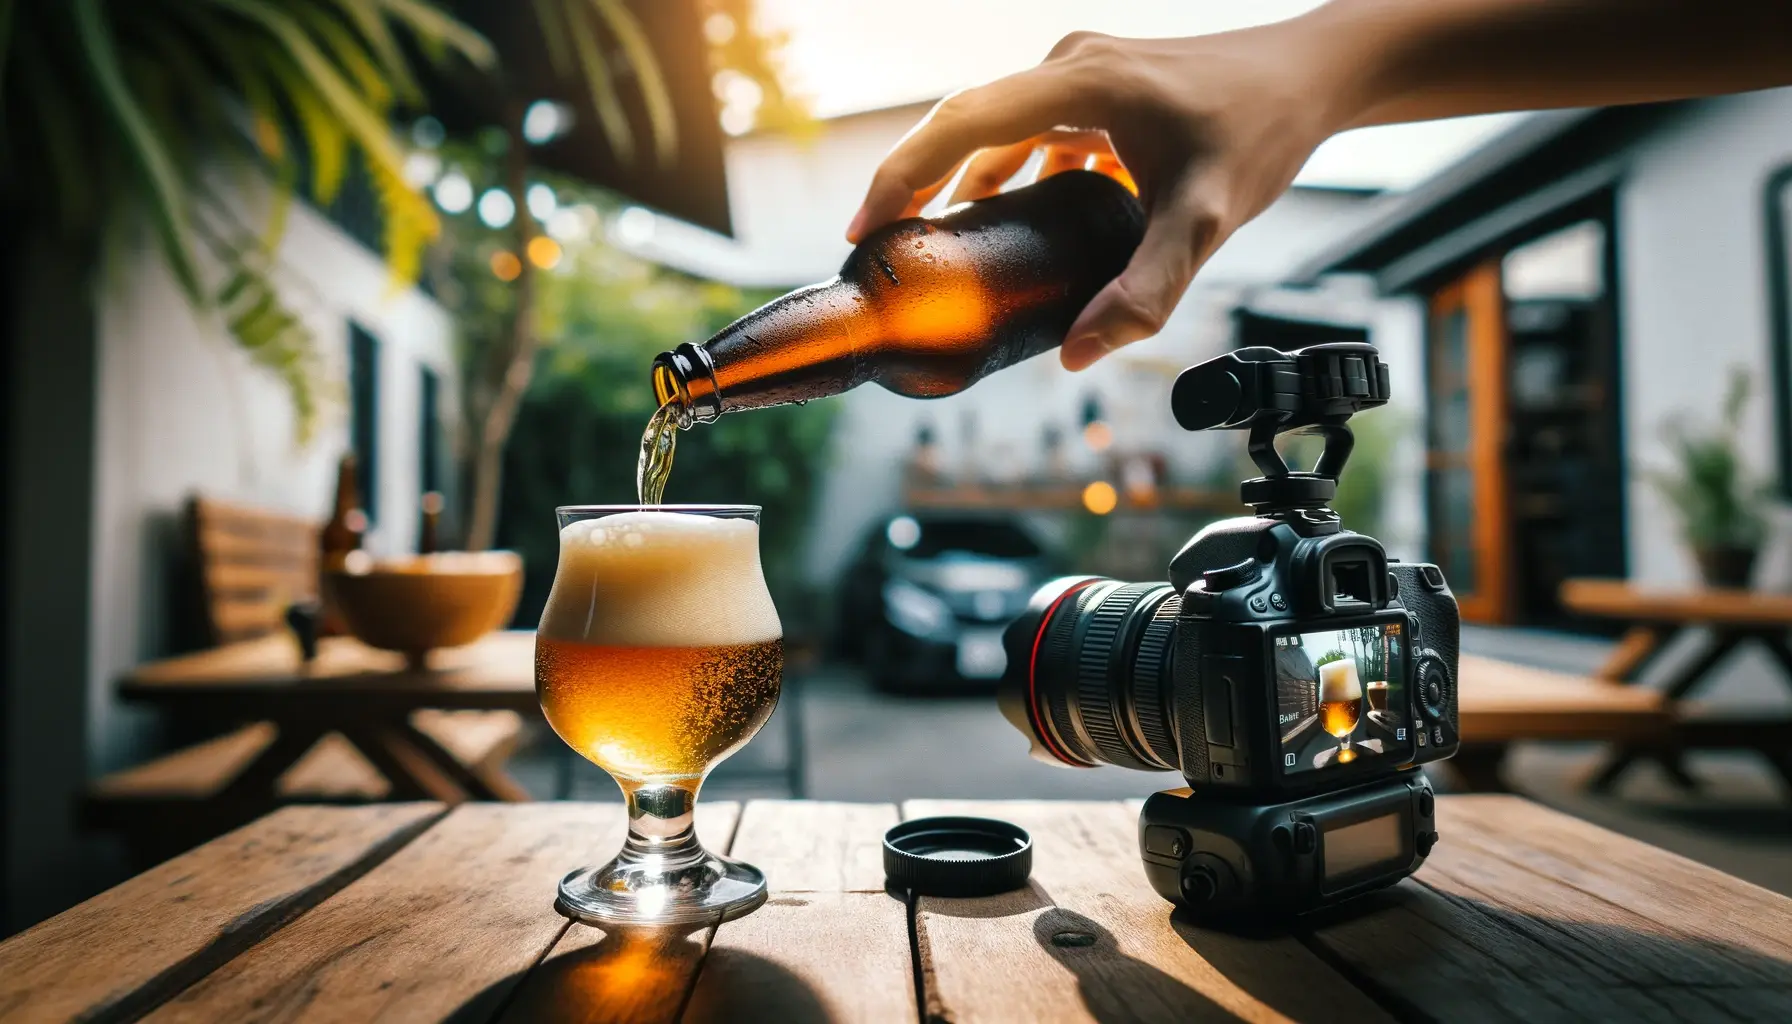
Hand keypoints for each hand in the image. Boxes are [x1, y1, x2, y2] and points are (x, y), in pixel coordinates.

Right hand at [845, 23, 1353, 370]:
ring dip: (961, 183)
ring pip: (995, 130)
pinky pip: (1028, 131)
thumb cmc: (1262, 129)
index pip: (963, 124)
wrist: (1312, 76)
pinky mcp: (1096, 89)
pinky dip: (1005, 174)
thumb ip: (1145, 291)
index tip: (867, 226)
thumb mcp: (1205, 219)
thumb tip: (1075, 352)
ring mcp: (1080, 74)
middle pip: (964, 124)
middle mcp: (1068, 67)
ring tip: (935, 244)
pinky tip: (1009, 220)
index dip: (903, 174)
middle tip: (879, 245)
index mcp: (1080, 83)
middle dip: (915, 184)